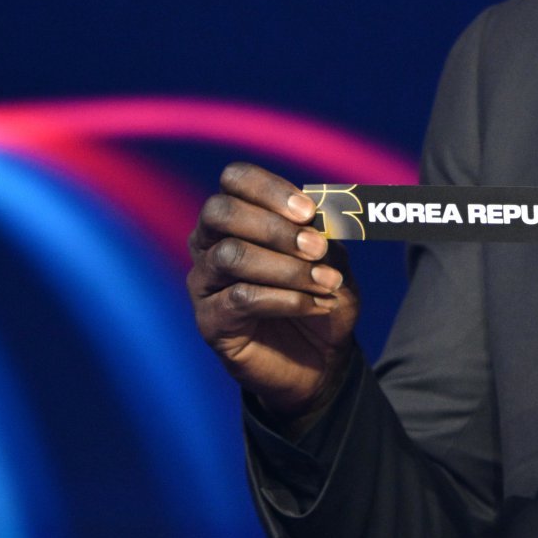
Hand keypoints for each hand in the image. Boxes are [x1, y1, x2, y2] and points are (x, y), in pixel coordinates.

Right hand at [187, 162, 359, 428]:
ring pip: (231, 255)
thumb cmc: (321, 294)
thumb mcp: (333, 258)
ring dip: (287, 267)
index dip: (270, 189)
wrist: (321, 358)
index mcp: (239, 215)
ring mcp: (204, 282)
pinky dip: (287, 298)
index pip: (235, 179)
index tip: (309, 211)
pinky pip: (242, 298)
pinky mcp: (209, 321)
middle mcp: (210, 242)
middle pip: (221, 212)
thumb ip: (323, 233)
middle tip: (317, 247)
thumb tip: (319, 216)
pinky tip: (316, 305)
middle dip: (274, 226)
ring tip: (327, 282)